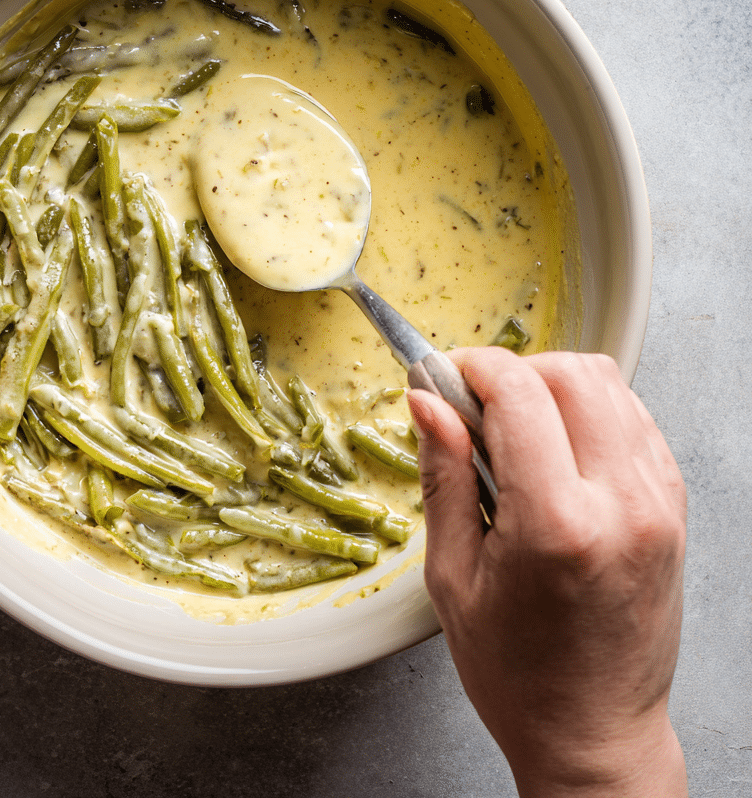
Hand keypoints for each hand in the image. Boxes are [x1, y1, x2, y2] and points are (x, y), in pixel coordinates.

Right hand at [408, 349, 686, 797]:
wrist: (593, 732)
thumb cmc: (515, 671)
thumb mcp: (452, 575)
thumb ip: (443, 474)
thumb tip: (427, 401)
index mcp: (557, 524)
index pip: (520, 393)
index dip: (471, 369)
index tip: (442, 378)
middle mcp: (622, 504)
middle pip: (572, 374)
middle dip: (513, 372)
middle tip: (474, 408)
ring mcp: (658, 505)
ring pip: (610, 386)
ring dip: (552, 388)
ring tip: (514, 434)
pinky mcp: (674, 509)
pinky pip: (634, 420)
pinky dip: (589, 413)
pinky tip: (555, 451)